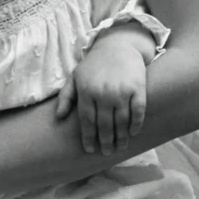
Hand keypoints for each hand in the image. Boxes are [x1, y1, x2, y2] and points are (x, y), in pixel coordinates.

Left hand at [56, 30, 149, 154]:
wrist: (119, 45)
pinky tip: (133, 132)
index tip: (90, 149)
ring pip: (121, 121)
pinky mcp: (138, 88)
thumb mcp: (75, 76)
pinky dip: (136, 124)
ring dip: (121, 137)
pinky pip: (138, 111)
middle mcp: (103, 92)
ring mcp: (121, 91)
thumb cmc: (95, 64)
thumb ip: (66, 96)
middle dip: (105, 141)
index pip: (86, 120)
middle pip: (104, 124)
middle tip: (107, 152)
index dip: (88, 137)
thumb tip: (59, 117)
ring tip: (120, 147)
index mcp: (86, 91)